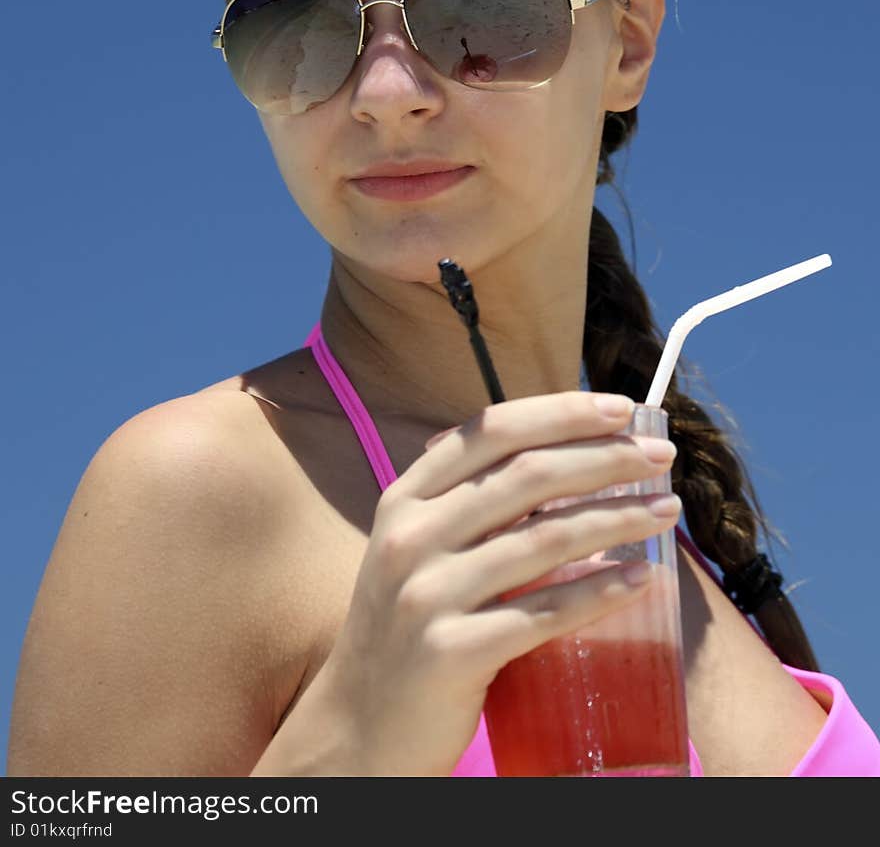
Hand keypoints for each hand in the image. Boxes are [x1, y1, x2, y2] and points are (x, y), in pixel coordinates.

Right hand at [314, 391, 678, 775]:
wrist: (359, 728)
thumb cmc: (406, 626)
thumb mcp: (415, 547)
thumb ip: (467, 501)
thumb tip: (561, 454)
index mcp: (405, 498)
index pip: (491, 430)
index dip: (561, 413)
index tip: (621, 409)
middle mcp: (410, 536)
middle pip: (527, 475)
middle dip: (606, 458)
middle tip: (662, 458)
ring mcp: (426, 594)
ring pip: (544, 538)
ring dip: (619, 518)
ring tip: (667, 512)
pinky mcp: (450, 653)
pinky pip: (543, 613)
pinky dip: (600, 592)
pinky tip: (640, 577)